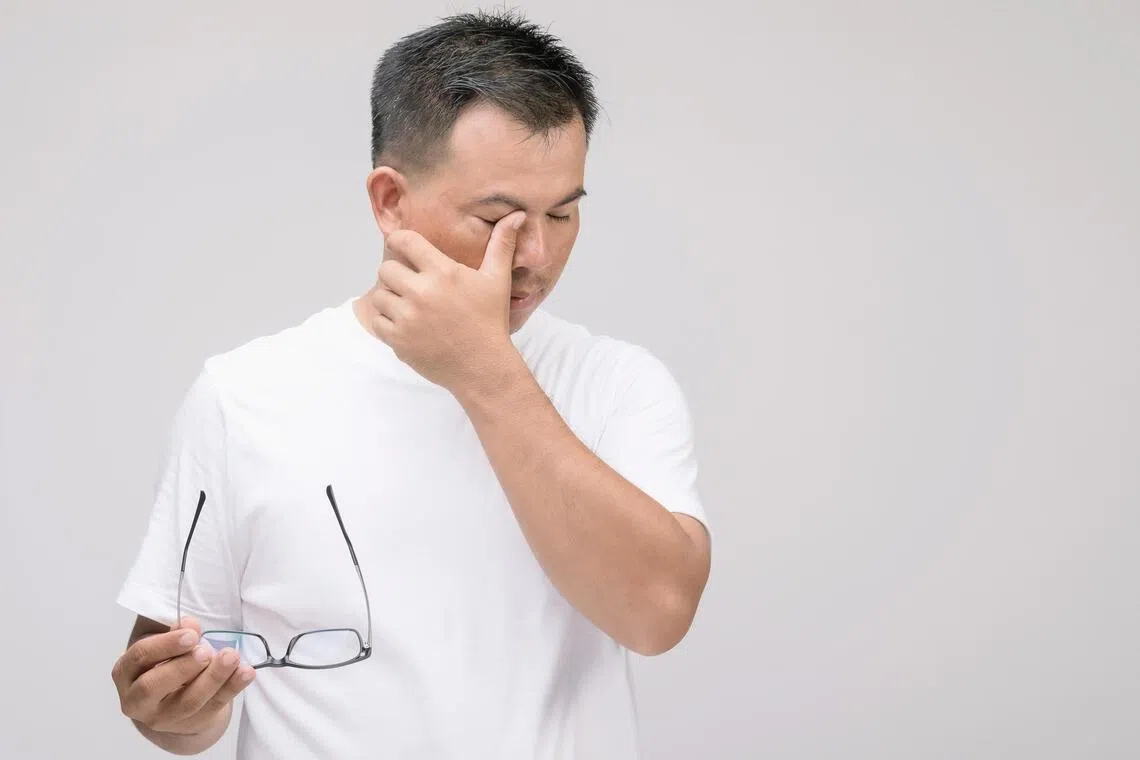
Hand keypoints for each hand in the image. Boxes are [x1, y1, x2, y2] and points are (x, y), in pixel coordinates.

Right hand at [111, 616, 254, 736]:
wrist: (172, 701)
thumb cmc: (164, 662)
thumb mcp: (162, 643)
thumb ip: (172, 631)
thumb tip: (189, 623)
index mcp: (126, 672)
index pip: (140, 656)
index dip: (165, 644)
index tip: (191, 634)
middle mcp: (138, 699)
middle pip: (154, 686)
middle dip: (182, 667)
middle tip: (206, 651)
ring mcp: (164, 716)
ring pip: (188, 701)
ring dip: (213, 677)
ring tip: (231, 656)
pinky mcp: (192, 722)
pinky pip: (214, 705)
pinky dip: (232, 687)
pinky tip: (246, 672)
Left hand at [370, 211, 525, 392]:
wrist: (483, 367)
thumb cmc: (491, 321)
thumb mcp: (497, 279)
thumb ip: (501, 244)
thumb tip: (516, 215)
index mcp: (443, 272)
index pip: (404, 241)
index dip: (400, 241)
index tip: (404, 248)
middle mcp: (422, 293)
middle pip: (386, 268)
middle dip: (396, 273)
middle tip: (410, 283)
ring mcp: (407, 318)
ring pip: (379, 295)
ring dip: (390, 298)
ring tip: (408, 305)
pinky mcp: (399, 340)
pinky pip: (377, 321)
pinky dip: (386, 321)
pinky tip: (405, 323)